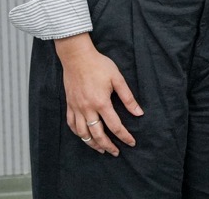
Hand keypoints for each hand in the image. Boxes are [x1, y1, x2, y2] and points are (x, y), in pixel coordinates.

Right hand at [55, 33, 142, 155]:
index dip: (124, 136)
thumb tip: (139, 112)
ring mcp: (76, 108)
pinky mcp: (69, 105)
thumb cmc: (99, 65)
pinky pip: (72, 124)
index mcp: (101, 103)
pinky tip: (83, 136)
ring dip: (92, 143)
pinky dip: (78, 133)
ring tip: (100, 149)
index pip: (115, 126)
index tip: (131, 143)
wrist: (77, 57)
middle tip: (116, 152)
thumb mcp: (117, 79)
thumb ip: (128, 98)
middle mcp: (87, 109)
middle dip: (108, 146)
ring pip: (82, 133)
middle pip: (97, 134)